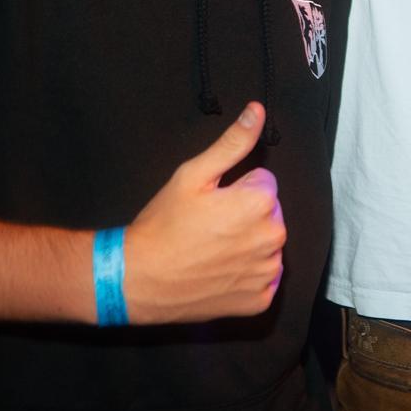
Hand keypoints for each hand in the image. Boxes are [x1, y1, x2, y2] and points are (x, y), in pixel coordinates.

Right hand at [121, 102, 287, 323]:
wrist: (137, 280)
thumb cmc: (163, 225)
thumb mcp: (192, 175)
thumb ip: (232, 143)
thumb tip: (258, 110)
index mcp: (261, 202)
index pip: (264, 183)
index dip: (236, 189)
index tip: (211, 202)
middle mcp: (274, 237)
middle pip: (269, 214)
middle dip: (246, 215)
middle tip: (209, 227)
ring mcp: (268, 271)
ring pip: (267, 246)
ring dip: (248, 245)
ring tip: (211, 250)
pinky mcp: (260, 299)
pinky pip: (263, 279)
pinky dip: (246, 276)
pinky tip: (219, 273)